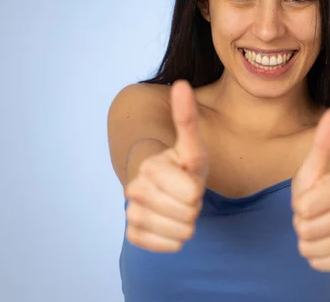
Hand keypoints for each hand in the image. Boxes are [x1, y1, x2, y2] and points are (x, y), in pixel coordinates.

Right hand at [124, 80, 209, 252]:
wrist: (164, 186)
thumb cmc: (182, 164)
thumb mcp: (192, 145)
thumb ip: (186, 117)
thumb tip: (181, 83)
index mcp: (150, 166)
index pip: (191, 193)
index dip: (198, 189)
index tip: (188, 178)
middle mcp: (134, 189)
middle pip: (187, 213)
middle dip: (194, 206)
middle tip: (185, 195)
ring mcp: (131, 212)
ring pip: (179, 232)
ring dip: (187, 223)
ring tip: (179, 208)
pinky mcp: (133, 234)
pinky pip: (165, 246)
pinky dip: (175, 240)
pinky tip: (171, 224)